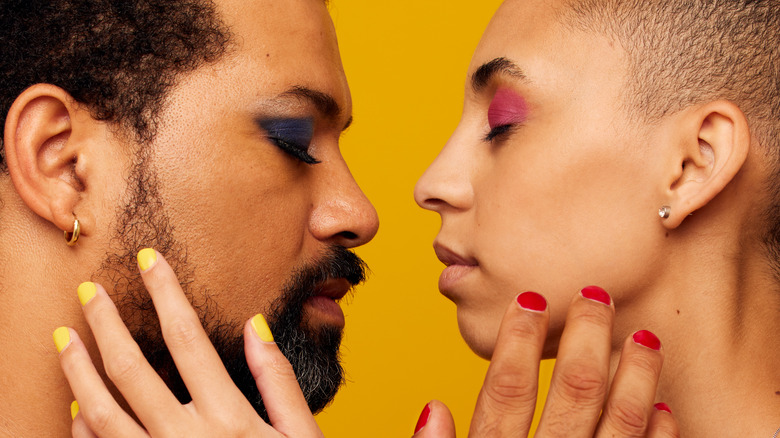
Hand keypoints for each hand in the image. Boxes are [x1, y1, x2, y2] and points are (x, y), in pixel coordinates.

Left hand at [54, 249, 322, 437]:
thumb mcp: (301, 436)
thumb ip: (278, 381)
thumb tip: (256, 326)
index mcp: (229, 417)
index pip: (187, 339)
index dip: (166, 294)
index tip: (150, 260)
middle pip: (132, 369)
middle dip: (106, 324)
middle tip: (88, 291)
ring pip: (103, 412)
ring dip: (78, 371)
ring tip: (64, 338)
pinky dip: (83, 427)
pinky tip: (77, 405)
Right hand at [413, 287, 679, 436]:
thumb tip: (430, 407)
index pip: (504, 391)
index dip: (517, 342)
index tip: (531, 300)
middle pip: (569, 395)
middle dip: (584, 340)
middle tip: (595, 296)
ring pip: (616, 424)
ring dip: (633, 376)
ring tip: (641, 335)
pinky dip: (655, 436)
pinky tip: (661, 407)